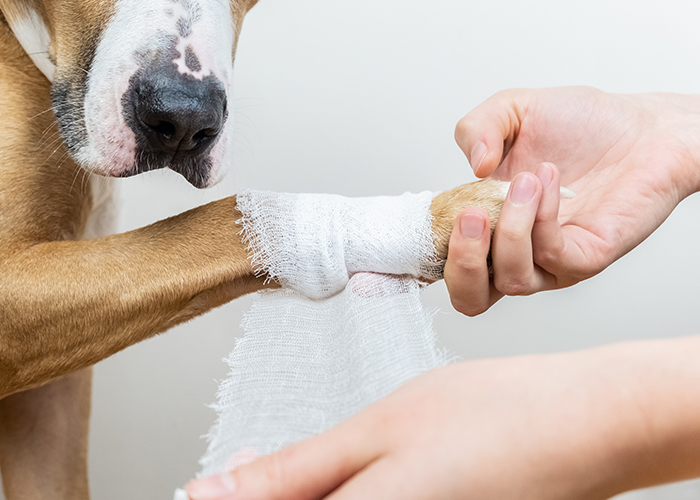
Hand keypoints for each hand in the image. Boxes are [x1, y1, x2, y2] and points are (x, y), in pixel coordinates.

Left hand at [183, 336, 699, 499]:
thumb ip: (291, 475)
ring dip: (295, 493)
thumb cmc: (492, 418)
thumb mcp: (376, 433)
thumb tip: (210, 494)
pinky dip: (333, 493)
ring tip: (286, 463)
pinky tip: (334, 469)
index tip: (199, 484)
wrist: (582, 425)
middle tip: (242, 466)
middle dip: (258, 496)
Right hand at [445, 87, 699, 315]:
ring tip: (523, 180)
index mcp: (488, 226)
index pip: (445, 264)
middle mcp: (515, 251)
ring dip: (509, 229)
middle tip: (469, 217)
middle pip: (470, 298)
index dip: (429, 254)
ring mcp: (550, 262)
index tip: (432, 219)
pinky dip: (541, 218)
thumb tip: (472, 167)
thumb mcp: (514, 111)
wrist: (644, 127)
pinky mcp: (584, 259)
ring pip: (511, 280)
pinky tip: (548, 181)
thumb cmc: (583, 126)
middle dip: (460, 262)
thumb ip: (477, 128)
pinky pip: (550, 255)